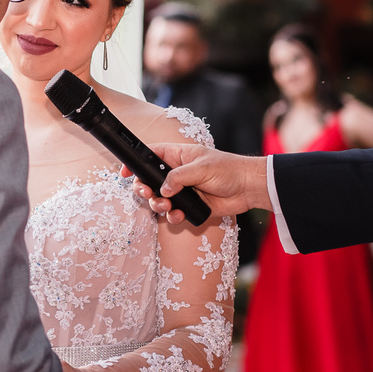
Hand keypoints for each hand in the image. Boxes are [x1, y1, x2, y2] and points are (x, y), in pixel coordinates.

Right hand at [121, 143, 269, 222]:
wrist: (247, 188)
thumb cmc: (228, 169)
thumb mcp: (202, 167)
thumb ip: (179, 177)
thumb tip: (163, 189)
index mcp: (177, 156)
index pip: (150, 155)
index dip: (136, 162)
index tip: (124, 173)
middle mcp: (176, 173)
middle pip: (149, 180)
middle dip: (144, 189)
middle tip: (147, 194)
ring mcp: (182, 190)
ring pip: (159, 199)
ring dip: (157, 205)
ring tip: (165, 207)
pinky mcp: (189, 206)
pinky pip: (173, 213)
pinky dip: (172, 216)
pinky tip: (178, 215)